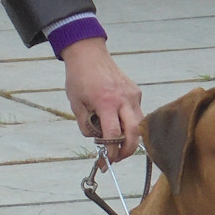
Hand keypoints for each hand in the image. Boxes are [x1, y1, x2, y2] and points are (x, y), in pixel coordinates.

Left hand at [64, 39, 143, 157]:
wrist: (88, 52)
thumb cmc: (79, 77)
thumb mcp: (76, 104)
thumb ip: (86, 125)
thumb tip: (97, 139)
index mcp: (106, 102)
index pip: (113, 135)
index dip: (111, 152)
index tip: (106, 161)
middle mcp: (123, 99)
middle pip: (134, 133)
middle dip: (127, 150)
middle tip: (117, 158)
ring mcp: (133, 95)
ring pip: (139, 125)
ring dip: (130, 138)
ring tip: (117, 144)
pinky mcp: (136, 91)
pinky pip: (136, 113)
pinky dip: (129, 122)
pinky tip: (118, 122)